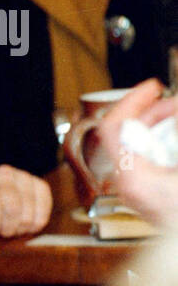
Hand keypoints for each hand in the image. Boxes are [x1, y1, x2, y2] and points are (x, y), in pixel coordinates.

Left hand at [0, 165, 51, 238]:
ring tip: (11, 229)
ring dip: (20, 228)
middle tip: (1, 233)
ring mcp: (23, 176)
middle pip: (12, 208)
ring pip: (28, 212)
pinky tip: (25, 226)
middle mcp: (3, 173)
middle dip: (7, 228)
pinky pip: (44, 207)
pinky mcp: (39, 184)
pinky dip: (36, 222)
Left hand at [98, 79, 177, 227]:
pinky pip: (150, 162)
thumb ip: (175, 126)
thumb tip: (175, 107)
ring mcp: (139, 193)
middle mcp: (130, 186)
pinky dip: (164, 146)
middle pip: (129, 135)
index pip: (113, 127)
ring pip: (141, 148)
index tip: (151, 88)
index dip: (131, 101)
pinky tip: (176, 139)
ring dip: (161, 128)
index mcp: (134, 177)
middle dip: (154, 112)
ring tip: (177, 117)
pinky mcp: (150, 197)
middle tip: (173, 101)